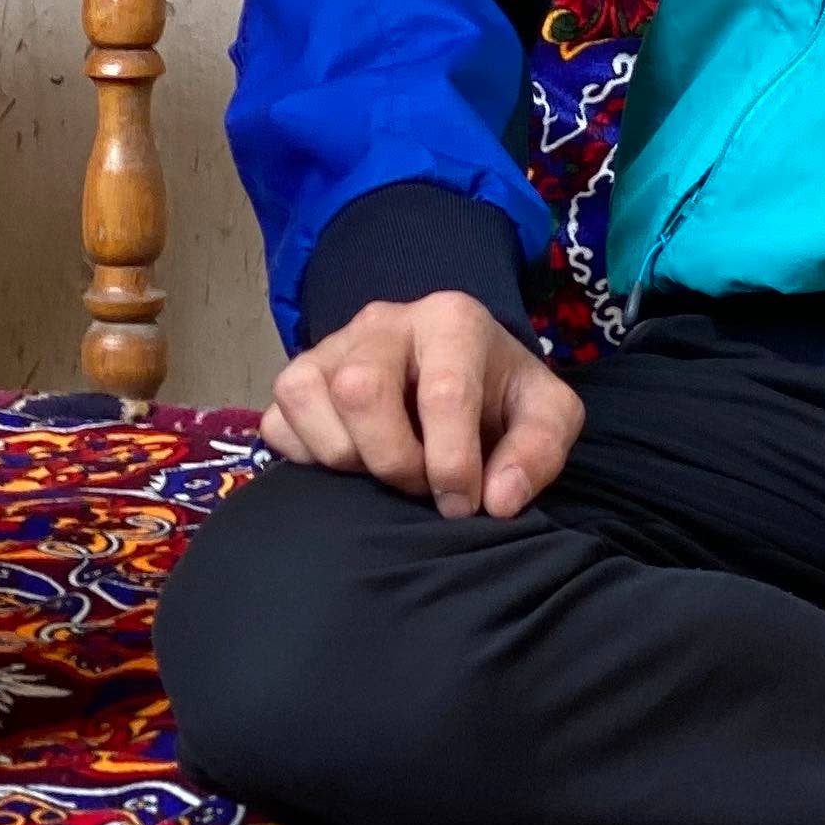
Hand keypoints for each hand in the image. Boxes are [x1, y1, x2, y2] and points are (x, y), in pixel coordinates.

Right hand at [259, 291, 583, 521]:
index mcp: (452, 321)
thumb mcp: (547, 415)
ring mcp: (331, 346)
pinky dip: (308, 455)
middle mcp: (384, 322)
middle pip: (361, 390)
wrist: (461, 377)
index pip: (444, 394)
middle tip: (421, 485)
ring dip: (346, 457)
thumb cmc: (502, 396)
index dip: (453, 463)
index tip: (465, 503)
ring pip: (308, 398)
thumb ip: (539, 451)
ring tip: (384, 469)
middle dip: (393, 459)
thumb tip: (497, 500)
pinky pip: (278, 421)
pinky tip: (351, 461)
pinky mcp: (295, 378)